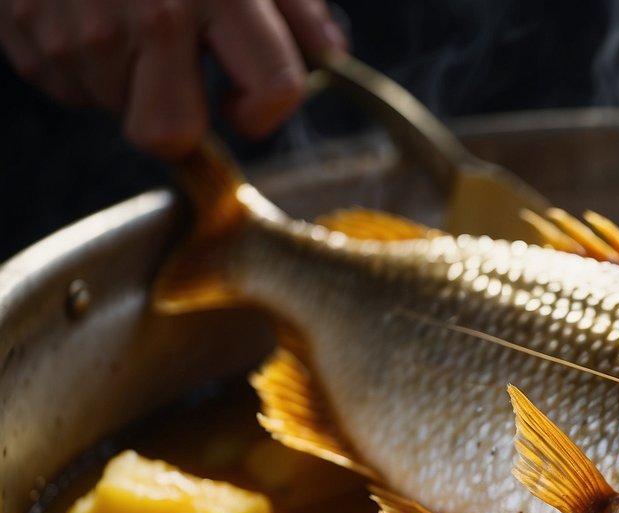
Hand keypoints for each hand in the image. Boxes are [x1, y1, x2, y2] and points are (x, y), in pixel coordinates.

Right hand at [0, 0, 346, 157]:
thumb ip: (295, 2)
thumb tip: (330, 53)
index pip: (273, 90)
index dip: (263, 113)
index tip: (243, 102)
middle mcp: (152, 13)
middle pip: (168, 134)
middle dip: (180, 122)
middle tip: (176, 79)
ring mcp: (82, 24)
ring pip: (114, 107)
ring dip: (126, 80)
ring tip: (124, 19)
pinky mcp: (27, 27)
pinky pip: (68, 86)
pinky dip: (82, 62)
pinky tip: (87, 11)